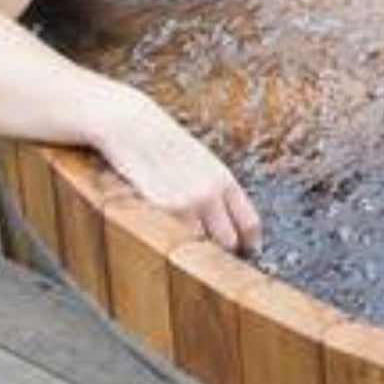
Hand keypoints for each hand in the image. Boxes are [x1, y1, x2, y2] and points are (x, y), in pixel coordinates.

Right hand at [94, 86, 262, 253]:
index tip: (246, 253)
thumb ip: (217, 192)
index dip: (249, 245)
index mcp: (224, 180)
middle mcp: (210, 193)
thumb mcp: (203, 164)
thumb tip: (229, 223)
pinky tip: (165, 238)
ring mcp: (185, 202)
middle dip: (223, 253)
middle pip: (229, 242)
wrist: (134, 127)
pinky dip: (173, 246)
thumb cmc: (166, 146)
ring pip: (201, 249)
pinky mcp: (160, 210)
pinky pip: (175, 242)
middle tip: (213, 257)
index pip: (250, 224)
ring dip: (196, 254)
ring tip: (185, 248)